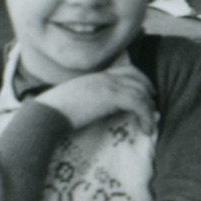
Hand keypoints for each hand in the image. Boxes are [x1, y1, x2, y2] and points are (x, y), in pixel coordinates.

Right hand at [27, 64, 157, 134]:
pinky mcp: (112, 96)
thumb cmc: (53, 112)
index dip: (140, 80)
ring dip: (149, 108)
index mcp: (96, 77)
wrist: (47, 114)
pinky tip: (146, 130)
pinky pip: (140, 104)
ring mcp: (109, 85)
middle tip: (153, 107)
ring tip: (150, 123)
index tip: (146, 92)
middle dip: (148, 91)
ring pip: (141, 92)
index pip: (126, 70)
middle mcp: (104, 77)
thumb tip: (97, 109)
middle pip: (137, 77)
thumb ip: (88, 99)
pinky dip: (147, 117)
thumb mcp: (74, 101)